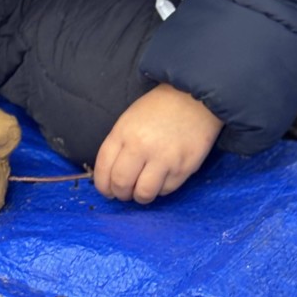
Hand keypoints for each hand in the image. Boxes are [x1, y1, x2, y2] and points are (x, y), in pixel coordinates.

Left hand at [94, 84, 221, 203]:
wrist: (194, 99)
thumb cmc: (159, 109)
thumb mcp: (129, 120)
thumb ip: (119, 146)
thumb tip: (112, 176)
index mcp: (124, 133)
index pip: (104, 168)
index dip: (102, 185)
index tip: (106, 190)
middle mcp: (141, 147)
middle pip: (121, 184)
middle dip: (120, 194)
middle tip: (125, 193)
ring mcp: (164, 159)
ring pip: (144, 194)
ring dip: (140, 197)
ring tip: (142, 191)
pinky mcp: (184, 168)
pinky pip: (166, 191)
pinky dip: (160, 190)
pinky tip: (161, 180)